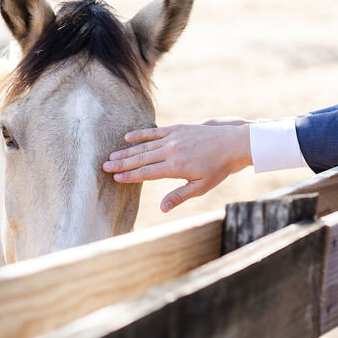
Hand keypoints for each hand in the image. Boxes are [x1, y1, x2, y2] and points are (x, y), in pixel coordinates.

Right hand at [103, 120, 251, 212]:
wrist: (233, 144)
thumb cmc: (218, 169)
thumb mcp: (201, 187)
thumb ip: (179, 196)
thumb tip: (162, 208)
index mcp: (176, 167)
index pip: (147, 172)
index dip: (129, 176)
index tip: (115, 178)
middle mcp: (171, 151)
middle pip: (141, 159)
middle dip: (122, 163)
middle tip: (105, 166)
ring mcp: (173, 138)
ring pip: (145, 146)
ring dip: (127, 151)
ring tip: (112, 155)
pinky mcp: (177, 129)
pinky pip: (155, 132)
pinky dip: (141, 135)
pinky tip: (128, 137)